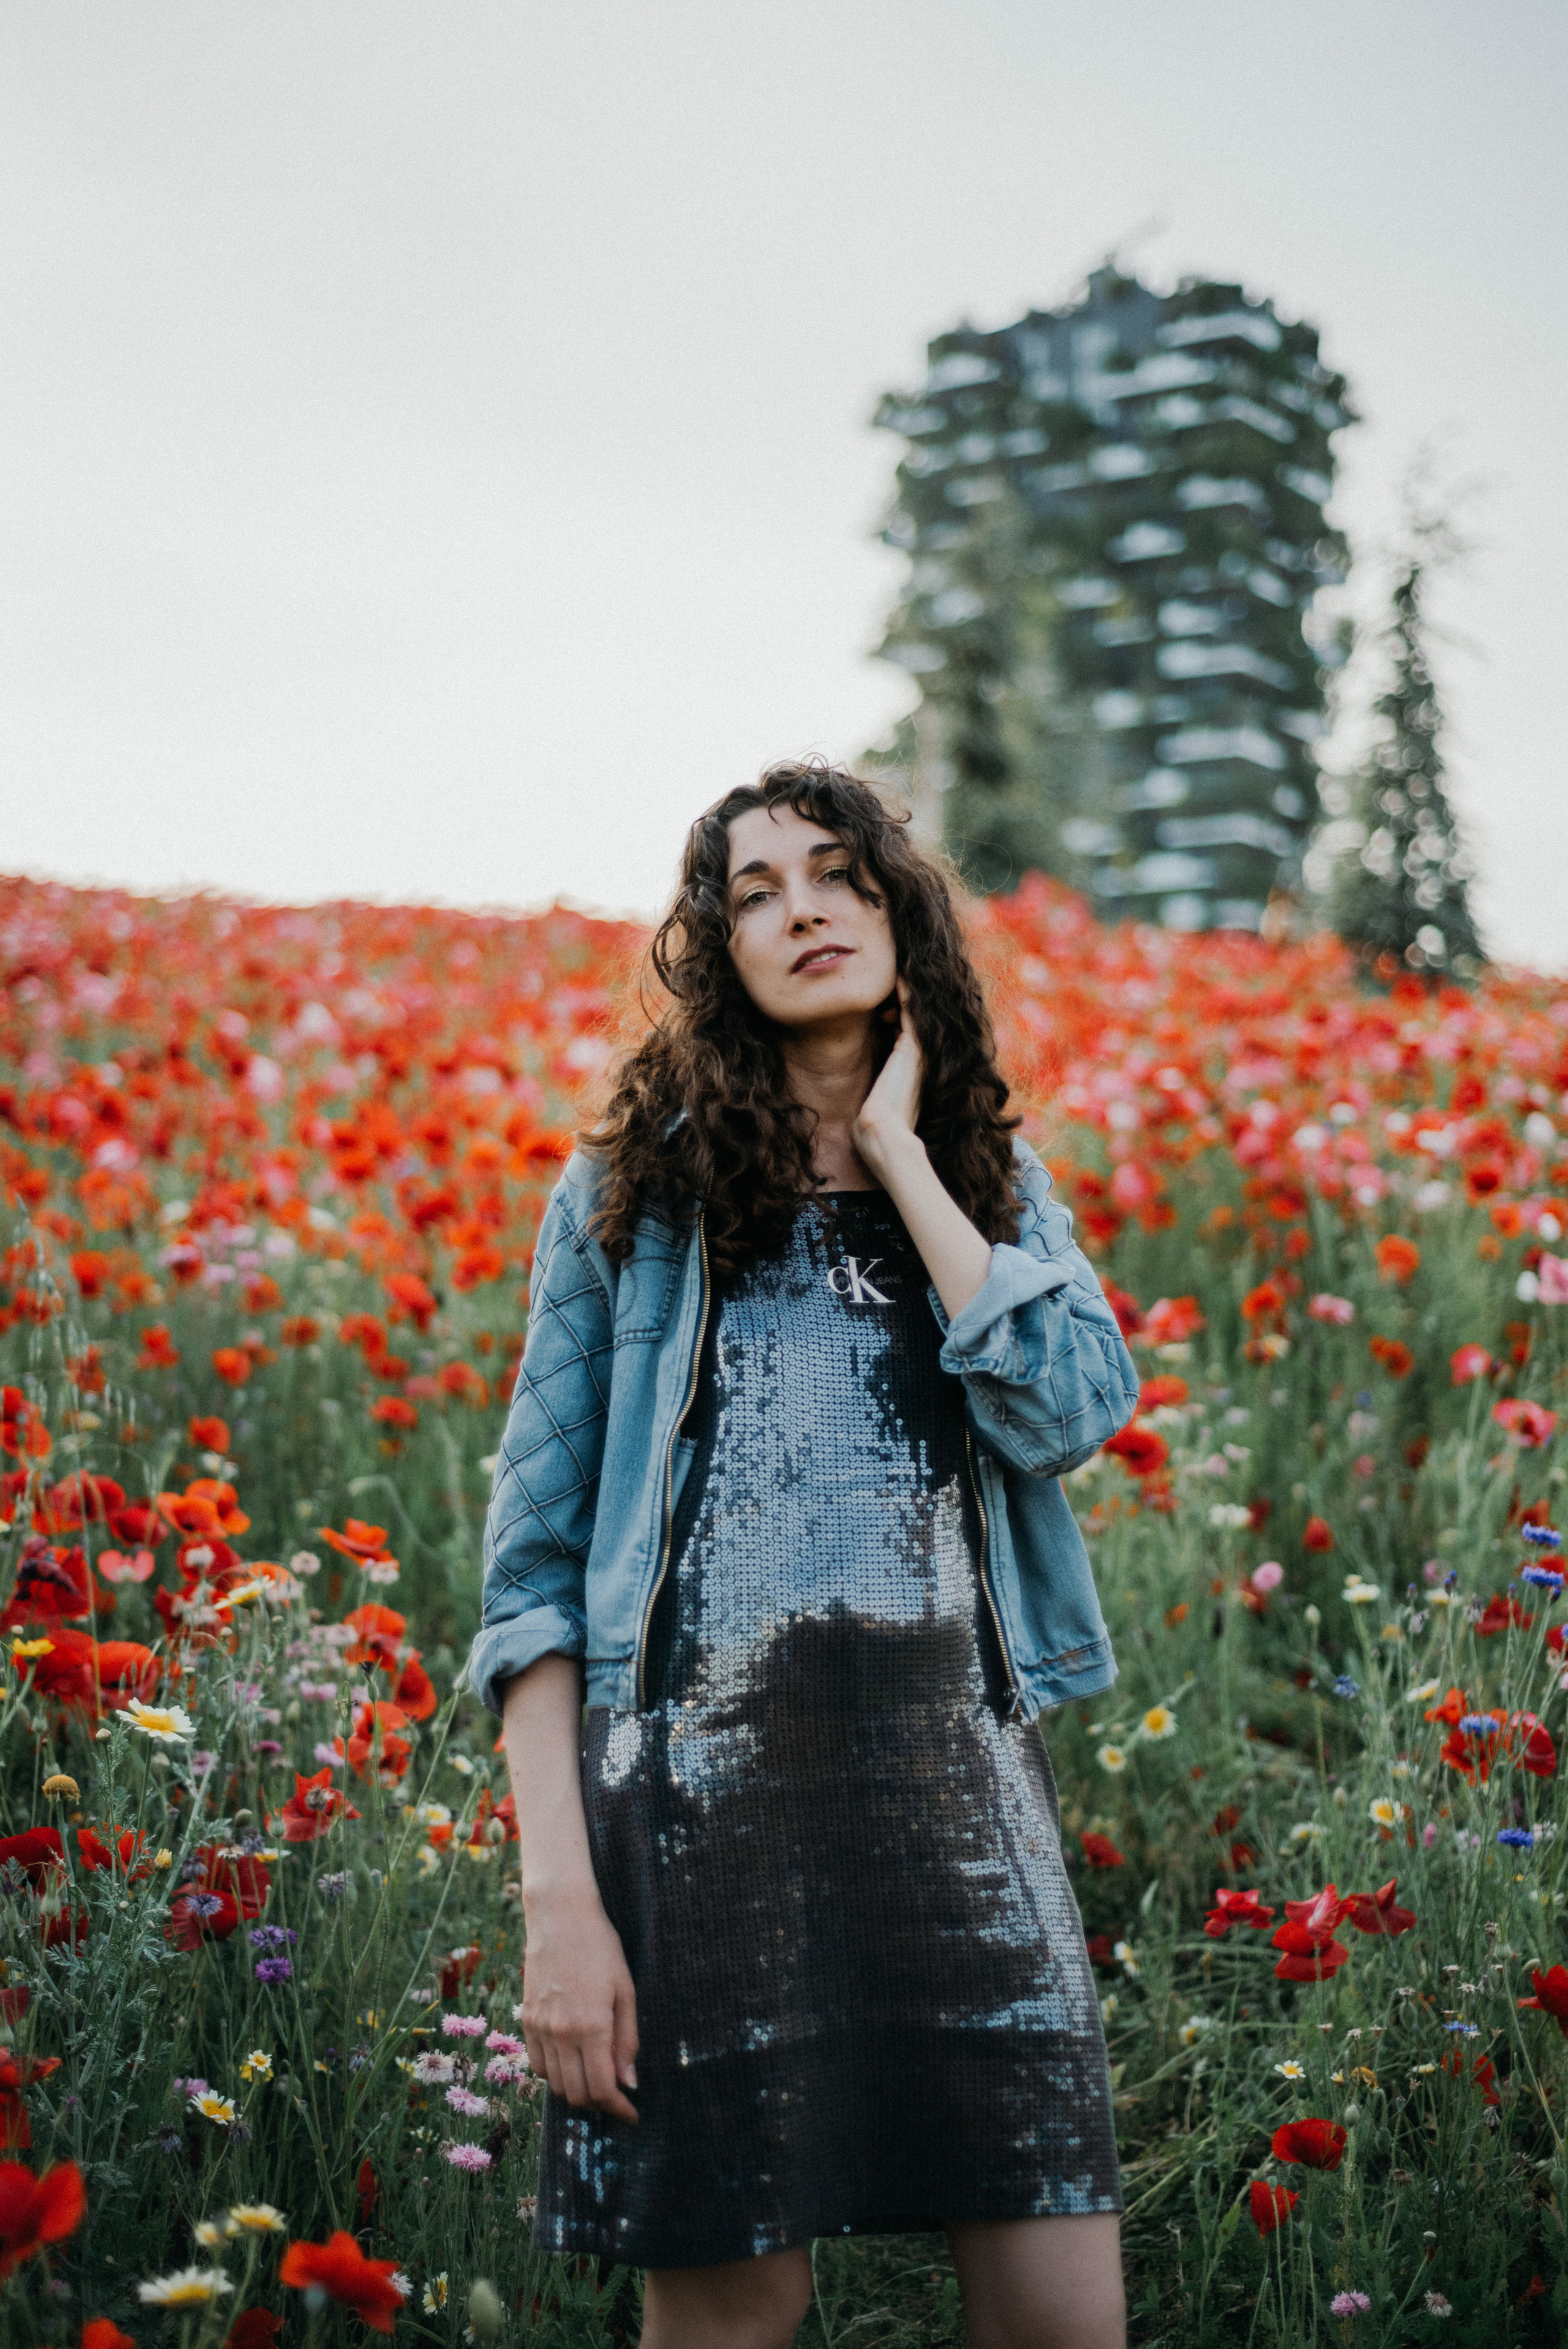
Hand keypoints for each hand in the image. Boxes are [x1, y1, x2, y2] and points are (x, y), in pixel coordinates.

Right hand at [519, 1885, 639, 2121]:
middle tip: (617, 2098)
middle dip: (600, 2104)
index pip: (602, 2088)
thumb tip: (628, 2083)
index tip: (631, 2113)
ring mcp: (540, 2028)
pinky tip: (571, 2064)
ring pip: (555, 2084)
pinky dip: (555, 2075)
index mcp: (591, 2027)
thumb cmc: (600, 1948)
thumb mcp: (625, 1990)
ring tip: (596, 2081)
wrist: (559, 1916)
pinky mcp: (527, 2020)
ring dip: (577, 2092)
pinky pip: (537, 2065)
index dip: (618, 2108)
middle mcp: (561, 2033)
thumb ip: (627, 2039)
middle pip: (577, 2093)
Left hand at [851, 979, 925, 1181]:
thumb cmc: (871, 1125)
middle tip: (890, 969)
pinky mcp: (912, 1045)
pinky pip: (910, 1006)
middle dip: (902, 994)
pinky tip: (897, 970)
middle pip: (911, 1014)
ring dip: (904, 988)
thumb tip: (861, 1089)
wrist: (880, 1134)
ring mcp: (917, 1049)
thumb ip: (873, 1086)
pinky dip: (905, 988)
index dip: (894, 1007)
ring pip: (913, 1007)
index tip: (881, 992)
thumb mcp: (872, 1099)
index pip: (902, 1027)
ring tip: (893, 966)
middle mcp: (916, 1056)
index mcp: (907, 1067)